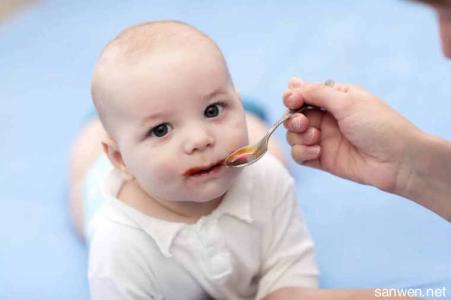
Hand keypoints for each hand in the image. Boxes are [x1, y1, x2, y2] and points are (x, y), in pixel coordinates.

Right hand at [283, 78, 420, 192]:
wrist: (398, 160)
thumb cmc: (378, 125)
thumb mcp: (347, 101)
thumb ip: (317, 92)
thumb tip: (292, 84)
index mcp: (335, 98)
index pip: (303, 94)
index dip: (292, 97)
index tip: (292, 100)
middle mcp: (327, 118)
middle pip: (294, 115)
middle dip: (294, 119)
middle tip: (304, 123)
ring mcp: (325, 139)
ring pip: (294, 136)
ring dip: (299, 136)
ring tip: (316, 138)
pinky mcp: (323, 159)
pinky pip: (300, 155)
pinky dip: (303, 152)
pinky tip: (318, 151)